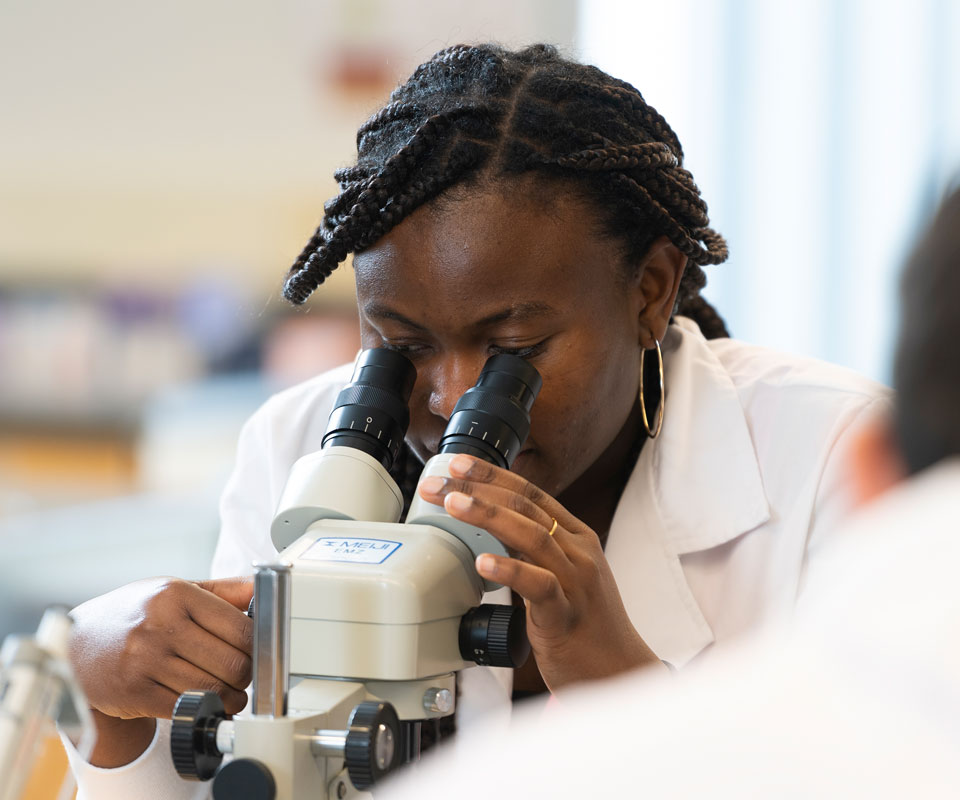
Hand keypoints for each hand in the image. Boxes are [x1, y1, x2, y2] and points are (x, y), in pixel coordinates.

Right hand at [69, 575, 252, 717]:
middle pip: (232, 662)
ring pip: (213, 689)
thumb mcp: (173, 590)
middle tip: (244, 674)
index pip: (241, 627)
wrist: (76, 646)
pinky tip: (208, 703)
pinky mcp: (135, 693)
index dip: (257, 644)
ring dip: (232, 697)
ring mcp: (145, 660)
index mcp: (176, 595)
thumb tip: (263, 586)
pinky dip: (205, 710)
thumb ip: (222, 590)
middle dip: (246, 674)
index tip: (257, 649)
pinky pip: (186, 707)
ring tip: (231, 692)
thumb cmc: (133, 614)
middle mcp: (160, 625)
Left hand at [418, 454, 663, 690]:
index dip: (493, 474)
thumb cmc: (585, 626)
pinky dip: (510, 569)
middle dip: (478, 489)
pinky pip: (539, 585)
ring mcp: (576, 582)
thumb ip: (533, 550)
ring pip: (531, 535)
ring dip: (487, 515)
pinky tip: (484, 562)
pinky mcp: (567, 615)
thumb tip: (490, 529)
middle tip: (438, 483)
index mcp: (577, 537)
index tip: (459, 463)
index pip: (531, 492)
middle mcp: (578, 552)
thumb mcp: (562, 575)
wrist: (620, 673)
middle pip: (525, 506)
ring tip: (453, 505)